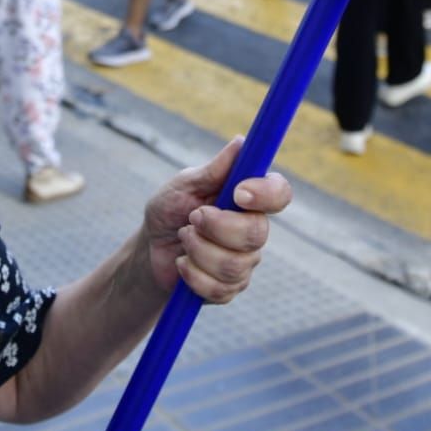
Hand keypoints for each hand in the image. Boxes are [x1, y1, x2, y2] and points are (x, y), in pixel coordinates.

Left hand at [142, 138, 291, 303]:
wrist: (150, 249)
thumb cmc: (170, 209)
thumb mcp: (185, 185)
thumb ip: (214, 169)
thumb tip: (241, 142)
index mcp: (248, 198)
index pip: (279, 193)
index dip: (266, 194)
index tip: (238, 193)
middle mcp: (253, 228)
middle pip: (256, 233)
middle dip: (216, 226)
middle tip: (193, 217)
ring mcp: (245, 261)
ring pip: (234, 264)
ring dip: (197, 249)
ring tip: (184, 238)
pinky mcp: (230, 288)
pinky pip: (219, 288)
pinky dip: (191, 273)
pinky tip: (182, 263)